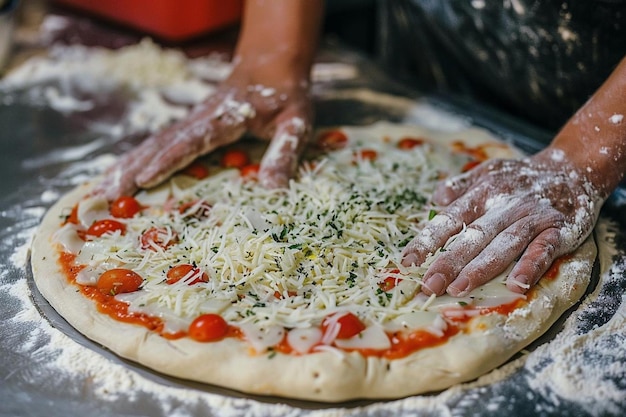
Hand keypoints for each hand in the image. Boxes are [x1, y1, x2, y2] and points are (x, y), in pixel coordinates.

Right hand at [95, 60, 312, 200]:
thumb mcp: (296, 123)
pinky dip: (139, 157)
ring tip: (101, 187)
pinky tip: (124, 172)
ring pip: (155, 141)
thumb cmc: (285, 96)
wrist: (271, 67)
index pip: (193, 140)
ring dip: (128, 163)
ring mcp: (194, 120)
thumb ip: (285, 151)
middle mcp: (202, 118)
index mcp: (227, 118)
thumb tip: (273, 189)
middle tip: (105, 193)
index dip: (168, 159)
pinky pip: (161, 142)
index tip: (145, 178)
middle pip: (162, 142)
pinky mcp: (192, 125)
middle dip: (133, 167)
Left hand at [401, 150, 601, 296]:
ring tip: (459, 288)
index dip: (427, 240)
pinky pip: (544, 250)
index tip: (407, 261)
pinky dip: (530, 266)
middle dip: (449, 261)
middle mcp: (505, 204)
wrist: (573, 167)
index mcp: (483, 193)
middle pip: (473, 235)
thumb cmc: (520, 177)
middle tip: (429, 285)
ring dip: (482, 267)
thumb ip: (459, 186)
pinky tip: (516, 284)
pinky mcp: (560, 230)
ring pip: (504, 244)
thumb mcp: (487, 171)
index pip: (450, 219)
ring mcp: (532, 217)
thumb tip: (434, 200)